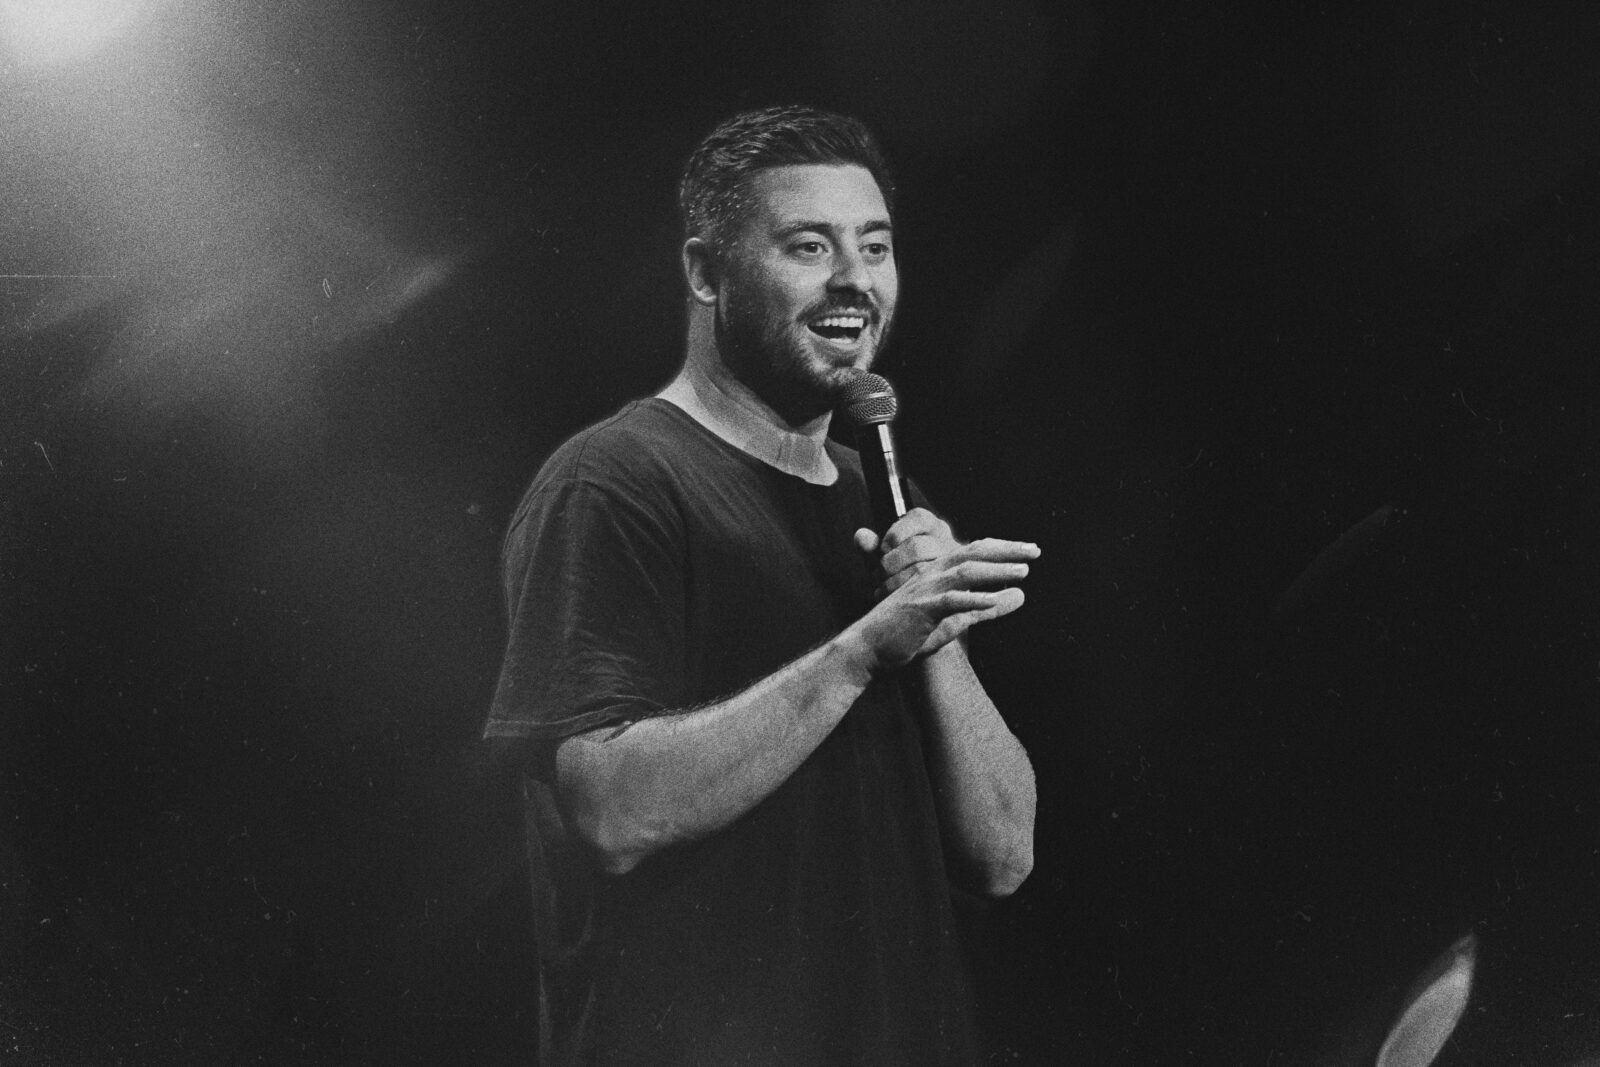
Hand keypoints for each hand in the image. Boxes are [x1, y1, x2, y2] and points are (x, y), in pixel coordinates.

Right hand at [847, 509, 1038, 669]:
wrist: (868, 650)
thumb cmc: (908, 634)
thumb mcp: (954, 620)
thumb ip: (985, 608)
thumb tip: (1020, 596)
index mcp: (938, 575)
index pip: (974, 552)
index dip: (1002, 549)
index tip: (1028, 550)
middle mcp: (932, 576)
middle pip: (972, 554)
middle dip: (1005, 551)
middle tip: (1034, 550)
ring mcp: (925, 591)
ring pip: (964, 573)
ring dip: (995, 572)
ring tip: (1022, 573)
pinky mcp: (920, 610)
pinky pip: (950, 601)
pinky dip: (973, 599)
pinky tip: (993, 600)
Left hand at [853, 508, 964, 595]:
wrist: (929, 599)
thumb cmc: (903, 572)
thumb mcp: (886, 557)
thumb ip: (873, 547)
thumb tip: (860, 536)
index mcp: (931, 525)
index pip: (918, 518)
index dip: (894, 536)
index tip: (883, 551)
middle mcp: (947, 540)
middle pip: (917, 547)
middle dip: (891, 563)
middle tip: (879, 575)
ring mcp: (954, 563)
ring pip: (922, 570)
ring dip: (895, 581)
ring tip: (883, 588)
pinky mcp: (955, 584)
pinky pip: (927, 590)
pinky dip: (905, 594)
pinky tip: (894, 598)